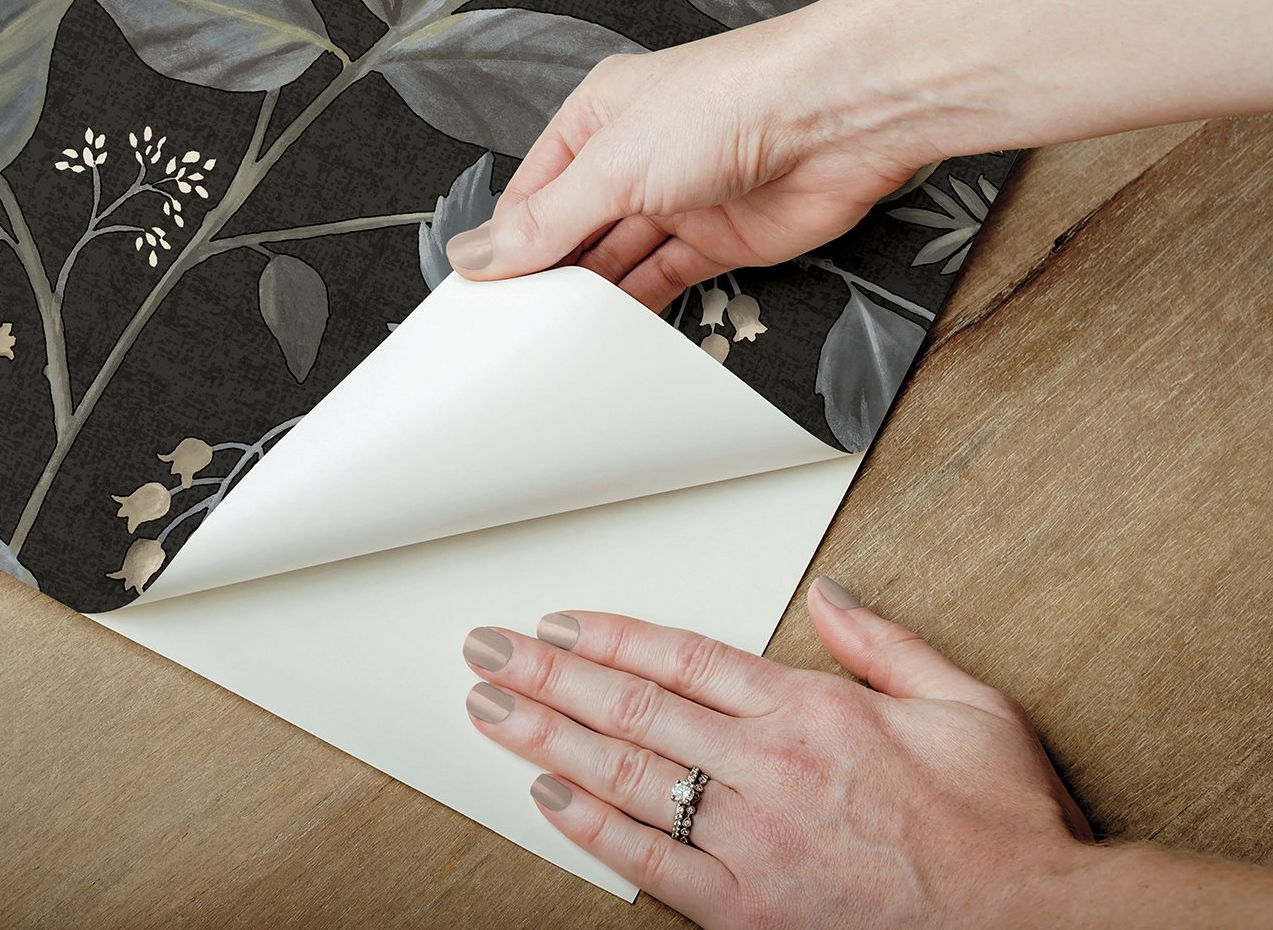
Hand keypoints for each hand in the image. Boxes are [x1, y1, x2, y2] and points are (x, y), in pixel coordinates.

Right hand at [446, 17, 930, 311]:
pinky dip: (641, 306)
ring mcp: (680, 198)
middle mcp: (636, 156)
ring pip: (619, 258)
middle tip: (512, 325)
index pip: (533, 189)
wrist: (835, 118)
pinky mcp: (723, 238)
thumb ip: (548, 219)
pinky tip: (613, 332)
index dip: (505, 240)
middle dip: (548, 271)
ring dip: (593, 294)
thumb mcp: (613, 164)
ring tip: (555, 336)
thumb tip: (479, 252)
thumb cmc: (731, 100)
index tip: (479, 291)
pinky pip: (668, 279)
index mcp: (597, 117)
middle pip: (575, 227)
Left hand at [461, 578, 1095, 928]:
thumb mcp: (965, 703)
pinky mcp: (753, 912)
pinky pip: (652, 866)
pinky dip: (594, 832)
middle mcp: (770, 770)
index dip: (609, 637)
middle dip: (548, 677)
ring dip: (547, 740)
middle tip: (488, 654)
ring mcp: (755, 844)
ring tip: (491, 712)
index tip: (558, 624)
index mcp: (811, 712)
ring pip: (627, 778)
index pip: (681, 657)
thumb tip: (829, 595)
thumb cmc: (1004, 828)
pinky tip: (549, 801)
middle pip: (633, 708)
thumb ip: (883, 642)